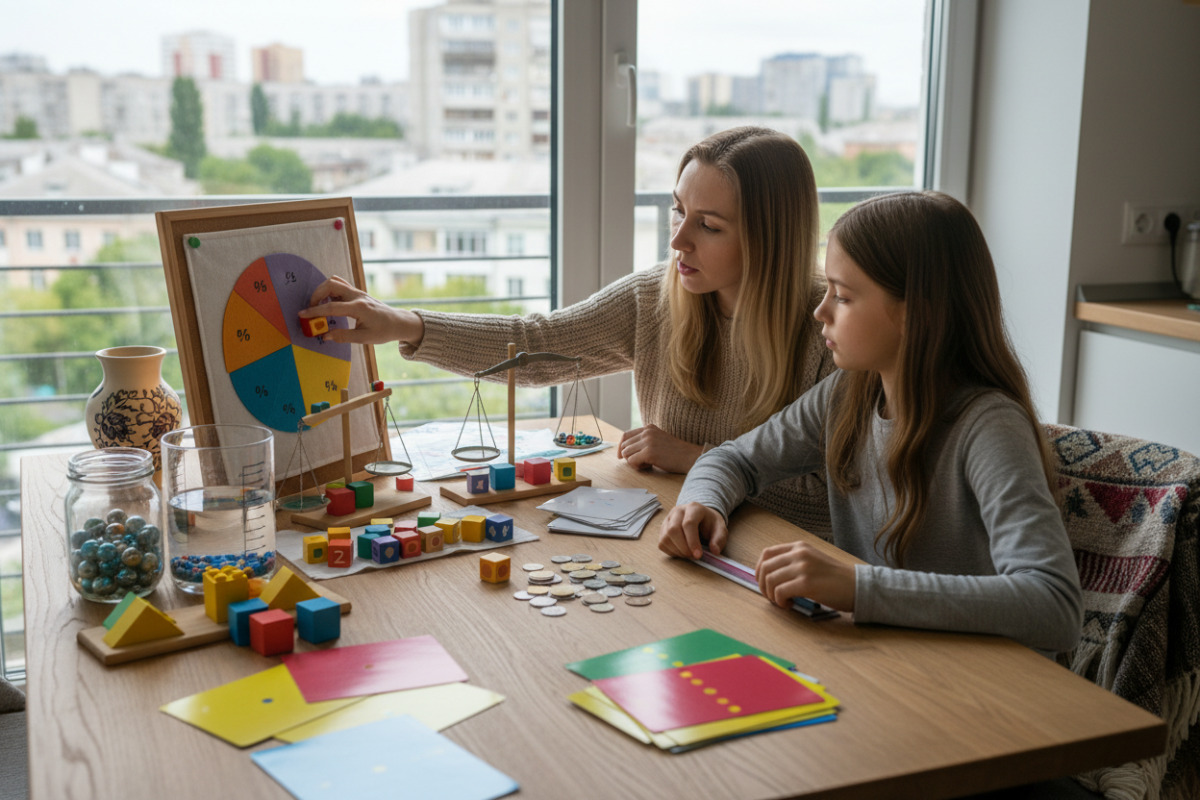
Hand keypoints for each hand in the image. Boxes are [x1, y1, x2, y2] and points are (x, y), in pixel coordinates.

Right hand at [299, 275, 423, 345]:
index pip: (331, 307)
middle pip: (331, 285)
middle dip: (317, 295)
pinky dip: (330, 290)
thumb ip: (343, 336)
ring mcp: (358, 292)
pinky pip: (340, 284)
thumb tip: (325, 336)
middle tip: (311, 309)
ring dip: (323, 290)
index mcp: (359, 308)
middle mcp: (357, 296)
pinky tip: (328, 302)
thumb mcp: (364, 338)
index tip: (302, 315)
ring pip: (335, 281)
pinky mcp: (357, 292)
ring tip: (319, 305)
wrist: (398, 322)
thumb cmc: (383, 331)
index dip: (315, 311)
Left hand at [618, 424, 702, 472]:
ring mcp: (647, 441)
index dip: (622, 446)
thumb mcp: (658, 440)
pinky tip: (648, 466)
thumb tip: (626, 450)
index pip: (626, 435)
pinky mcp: (649, 452)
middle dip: (629, 456)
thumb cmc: (676, 453)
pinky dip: (637, 466)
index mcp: (649, 428)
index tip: (621, 456)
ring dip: (633, 462)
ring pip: (626, 453)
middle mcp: (647, 432)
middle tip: (642, 462)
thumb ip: (645, 441)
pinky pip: (631, 461)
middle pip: (624, 445)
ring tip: (647, 464)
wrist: (690, 457)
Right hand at [657, 502, 727, 559]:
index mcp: (694, 508)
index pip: (688, 523)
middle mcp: (678, 511)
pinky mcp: (663, 528)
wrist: (702, 519)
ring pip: (665, 537)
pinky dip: (671, 551)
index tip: (698, 555)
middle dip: (683, 548)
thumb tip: (715, 551)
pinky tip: (682, 552)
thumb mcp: (720, 529)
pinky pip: (662, 543)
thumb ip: (719, 539)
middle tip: (693, 556)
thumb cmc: (710, 524)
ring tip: (688, 554)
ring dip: (677, 551)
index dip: (692, 541)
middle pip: (673, 530)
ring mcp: (668, 519)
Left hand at [756, 541, 855, 611]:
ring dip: (771, 595)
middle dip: (762, 585)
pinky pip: (779, 592)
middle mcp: (799, 554)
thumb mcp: (812, 561)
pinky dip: (780, 601)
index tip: (763, 583)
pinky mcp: (806, 583)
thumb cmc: (835, 578)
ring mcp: (802, 567)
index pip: (767, 553)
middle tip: (772, 597)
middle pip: (765, 568)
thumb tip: (769, 576)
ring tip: (783, 602)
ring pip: (770, 581)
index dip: (759, 570)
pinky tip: (790, 605)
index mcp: (799, 547)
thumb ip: (793, 563)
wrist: (857, 585)